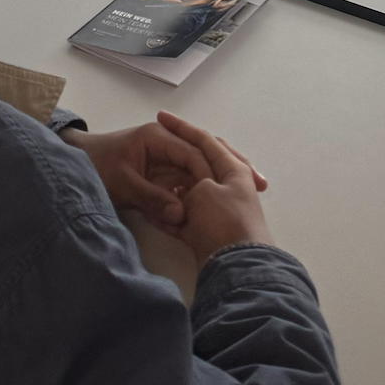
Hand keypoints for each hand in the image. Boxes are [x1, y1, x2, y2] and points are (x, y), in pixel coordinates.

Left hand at [67, 119, 215, 232]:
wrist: (75, 166)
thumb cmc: (97, 167)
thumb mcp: (123, 183)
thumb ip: (152, 198)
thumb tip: (181, 214)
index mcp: (159, 137)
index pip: (192, 154)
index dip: (204, 176)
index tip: (212, 201)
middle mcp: (166, 146)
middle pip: (195, 165)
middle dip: (203, 187)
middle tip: (212, 212)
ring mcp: (164, 161)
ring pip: (189, 178)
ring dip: (193, 197)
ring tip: (202, 219)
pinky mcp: (159, 176)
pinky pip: (177, 188)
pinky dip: (182, 202)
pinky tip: (187, 219)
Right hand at [156, 112, 273, 265]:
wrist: (235, 268)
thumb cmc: (223, 222)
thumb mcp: (203, 194)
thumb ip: (190, 184)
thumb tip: (180, 193)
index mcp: (231, 170)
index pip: (204, 140)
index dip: (181, 127)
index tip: (160, 116)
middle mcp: (227, 186)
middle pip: (199, 164)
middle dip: (181, 153)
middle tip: (161, 138)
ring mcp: (218, 209)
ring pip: (189, 190)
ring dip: (171, 186)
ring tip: (149, 176)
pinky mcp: (207, 231)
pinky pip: (185, 214)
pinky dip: (171, 210)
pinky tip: (154, 210)